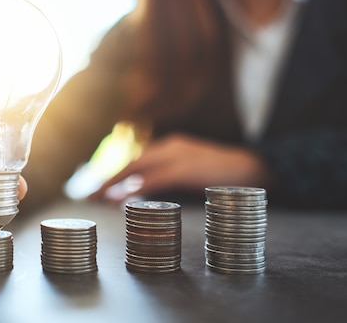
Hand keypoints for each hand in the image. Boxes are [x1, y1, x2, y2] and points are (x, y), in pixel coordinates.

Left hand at [90, 133, 271, 203]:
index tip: (97, 187)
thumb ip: (167, 179)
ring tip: (98, 197)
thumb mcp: (192, 173)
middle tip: (88, 195)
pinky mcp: (187, 169)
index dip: (114, 173)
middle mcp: (171, 146)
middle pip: (131, 162)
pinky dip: (135, 189)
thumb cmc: (224, 175)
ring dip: (115, 183)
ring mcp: (179, 155)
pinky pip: (154, 179)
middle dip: (108, 178)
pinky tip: (122, 199)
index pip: (136, 159)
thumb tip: (139, 193)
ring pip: (137, 167)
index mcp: (171, 147)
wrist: (258, 168)